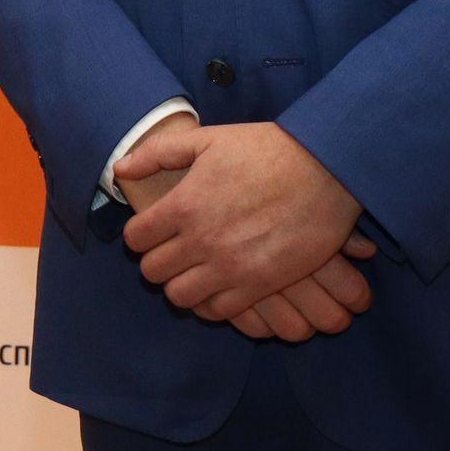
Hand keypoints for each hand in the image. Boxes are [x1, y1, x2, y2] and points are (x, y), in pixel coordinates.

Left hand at [119, 121, 367, 327]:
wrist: (328, 168)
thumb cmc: (267, 149)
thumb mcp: (208, 139)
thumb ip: (159, 152)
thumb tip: (122, 168)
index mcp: (184, 205)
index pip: (136, 239)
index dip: (140, 235)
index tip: (152, 231)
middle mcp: (201, 240)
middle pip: (153, 272)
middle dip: (156, 261)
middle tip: (172, 251)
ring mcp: (230, 266)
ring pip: (180, 296)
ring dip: (181, 285)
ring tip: (193, 270)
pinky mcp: (260, 284)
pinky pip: (218, 311)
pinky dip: (211, 303)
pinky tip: (218, 286)